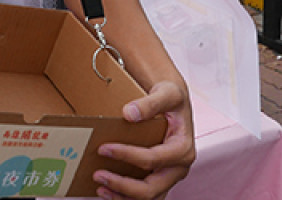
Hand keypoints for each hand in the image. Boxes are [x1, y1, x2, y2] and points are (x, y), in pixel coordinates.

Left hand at [94, 81, 195, 199]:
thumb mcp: (167, 93)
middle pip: (151, 188)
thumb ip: (150, 103)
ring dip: (122, 196)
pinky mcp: (160, 180)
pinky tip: (107, 190)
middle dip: (122, 185)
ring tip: (100, 187)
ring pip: (148, 198)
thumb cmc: (172, 98)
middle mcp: (179, 168)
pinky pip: (144, 195)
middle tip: (98, 174)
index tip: (104, 148)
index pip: (152, 159)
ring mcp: (170, 177)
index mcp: (183, 149)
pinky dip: (125, 196)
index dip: (127, 156)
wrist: (174, 102)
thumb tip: (129, 113)